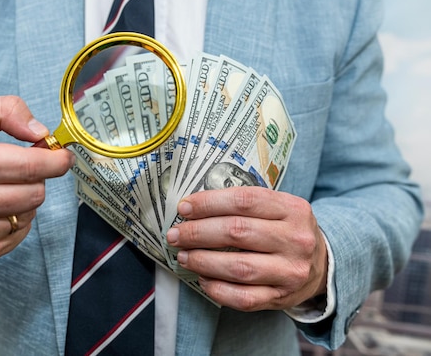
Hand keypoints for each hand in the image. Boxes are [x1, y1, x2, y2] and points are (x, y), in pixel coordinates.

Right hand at [0, 96, 73, 265]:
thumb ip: (5, 110)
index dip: (56, 159)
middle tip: (25, 168)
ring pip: (30, 213)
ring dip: (25, 198)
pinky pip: (19, 234)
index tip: (62, 155)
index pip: (29, 165)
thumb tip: (41, 132)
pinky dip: (15, 219)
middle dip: (38, 176)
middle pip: (35, 191)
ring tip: (0, 188)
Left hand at [165, 187, 327, 310]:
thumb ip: (244, 204)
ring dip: (203, 261)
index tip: (184, 207)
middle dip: (198, 233)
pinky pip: (243, 298)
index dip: (209, 203)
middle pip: (237, 232)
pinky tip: (203, 279)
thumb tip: (193, 208)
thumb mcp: (278, 208)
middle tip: (176, 234)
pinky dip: (217, 289)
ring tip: (184, 256)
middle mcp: (296, 239)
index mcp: (293, 209)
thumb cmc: (286, 231)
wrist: (322, 264)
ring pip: (238, 267)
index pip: (244, 200)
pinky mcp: (282, 297)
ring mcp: (291, 271)